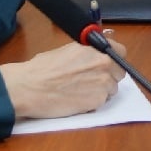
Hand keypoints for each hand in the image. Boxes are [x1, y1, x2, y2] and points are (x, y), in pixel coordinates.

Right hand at [0, 38, 128, 119]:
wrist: (30, 88)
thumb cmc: (42, 69)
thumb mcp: (68, 51)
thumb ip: (87, 53)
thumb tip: (95, 55)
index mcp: (96, 48)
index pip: (120, 51)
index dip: (114, 58)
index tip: (108, 63)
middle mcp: (103, 64)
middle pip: (119, 72)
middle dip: (108, 76)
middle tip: (91, 80)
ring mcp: (103, 83)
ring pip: (112, 89)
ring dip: (101, 91)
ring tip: (80, 91)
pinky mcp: (97, 101)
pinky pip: (102, 102)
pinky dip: (93, 102)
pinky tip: (77, 99)